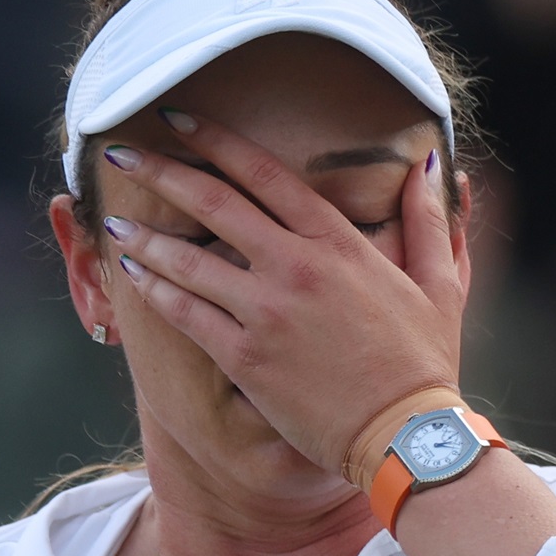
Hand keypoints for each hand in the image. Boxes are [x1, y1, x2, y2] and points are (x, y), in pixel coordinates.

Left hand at [99, 110, 467, 479]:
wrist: (407, 436)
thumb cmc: (425, 363)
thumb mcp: (441, 283)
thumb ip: (428, 219)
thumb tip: (430, 165)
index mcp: (338, 243)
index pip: (264, 174)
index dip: (214, 140)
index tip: (178, 119)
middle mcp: (295, 268)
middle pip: (214, 203)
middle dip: (162, 171)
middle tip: (123, 151)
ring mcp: (266, 313)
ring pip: (189, 260)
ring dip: (145, 236)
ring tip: (114, 220)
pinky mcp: (246, 358)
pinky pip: (186, 315)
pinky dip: (154, 291)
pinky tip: (132, 275)